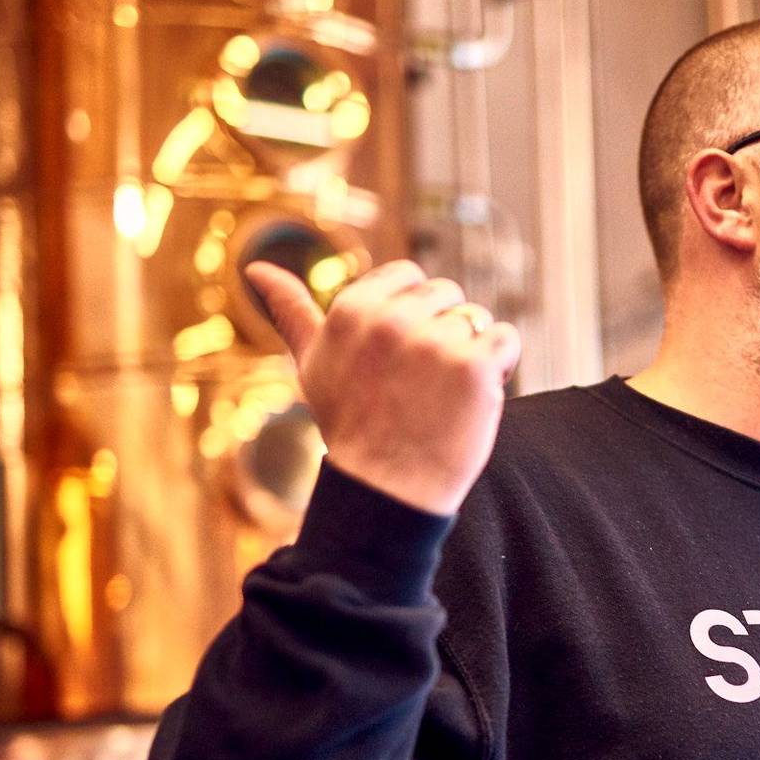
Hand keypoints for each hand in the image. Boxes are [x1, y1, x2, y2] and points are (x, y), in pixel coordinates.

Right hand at [245, 258, 521, 515]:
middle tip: (421, 384)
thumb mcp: (312, 365)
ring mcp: (434, 342)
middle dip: (442, 333)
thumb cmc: (351, 426)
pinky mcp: (473, 366)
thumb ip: (291, 313)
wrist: (388, 490)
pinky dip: (499, 367)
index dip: (414, 315)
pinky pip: (505, 339)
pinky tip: (470, 398)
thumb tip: (254, 269)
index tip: (400, 359)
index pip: (409, 276)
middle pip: (446, 294)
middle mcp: (391, 319)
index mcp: (351, 309)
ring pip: (475, 318)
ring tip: (441, 395)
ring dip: (470, 352)